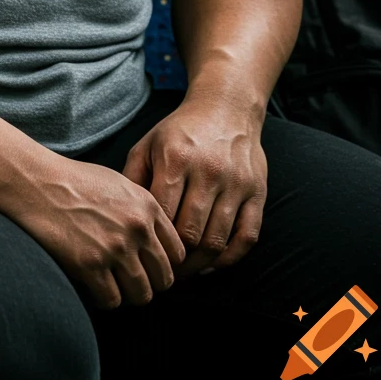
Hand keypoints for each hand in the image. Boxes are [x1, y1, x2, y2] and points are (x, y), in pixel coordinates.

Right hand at [14, 157, 185, 310]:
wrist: (37, 182)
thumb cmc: (75, 181)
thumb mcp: (119, 183)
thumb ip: (143, 210)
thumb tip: (158, 241)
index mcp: (147, 206)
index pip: (177, 253)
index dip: (164, 264)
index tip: (150, 268)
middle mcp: (137, 229)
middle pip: (163, 279)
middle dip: (149, 283)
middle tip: (130, 280)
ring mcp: (115, 249)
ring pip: (140, 295)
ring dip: (126, 294)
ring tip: (111, 283)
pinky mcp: (90, 266)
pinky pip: (111, 300)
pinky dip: (102, 297)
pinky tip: (91, 285)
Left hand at [121, 94, 266, 277]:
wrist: (225, 107)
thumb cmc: (180, 132)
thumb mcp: (148, 145)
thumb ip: (132, 180)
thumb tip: (122, 220)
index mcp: (176, 158)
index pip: (163, 215)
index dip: (153, 241)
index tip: (144, 254)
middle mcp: (209, 171)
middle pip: (190, 233)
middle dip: (175, 259)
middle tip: (163, 271)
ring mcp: (237, 183)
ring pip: (217, 240)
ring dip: (199, 265)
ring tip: (184, 272)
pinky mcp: (258, 192)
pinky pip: (247, 238)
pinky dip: (229, 258)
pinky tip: (212, 262)